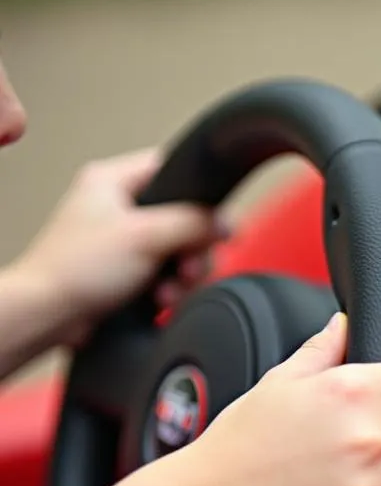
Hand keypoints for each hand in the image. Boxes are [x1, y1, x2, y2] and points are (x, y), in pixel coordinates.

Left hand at [12, 148, 228, 346]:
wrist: (51, 315)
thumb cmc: (77, 269)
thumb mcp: (146, 236)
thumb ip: (192, 223)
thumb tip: (225, 222)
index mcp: (113, 180)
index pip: (173, 170)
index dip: (199, 195)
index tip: (214, 221)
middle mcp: (119, 207)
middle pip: (184, 218)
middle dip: (193, 250)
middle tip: (188, 268)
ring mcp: (124, 241)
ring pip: (179, 250)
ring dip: (183, 276)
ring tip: (168, 292)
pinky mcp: (128, 271)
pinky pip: (166, 274)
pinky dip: (170, 289)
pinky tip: (160, 301)